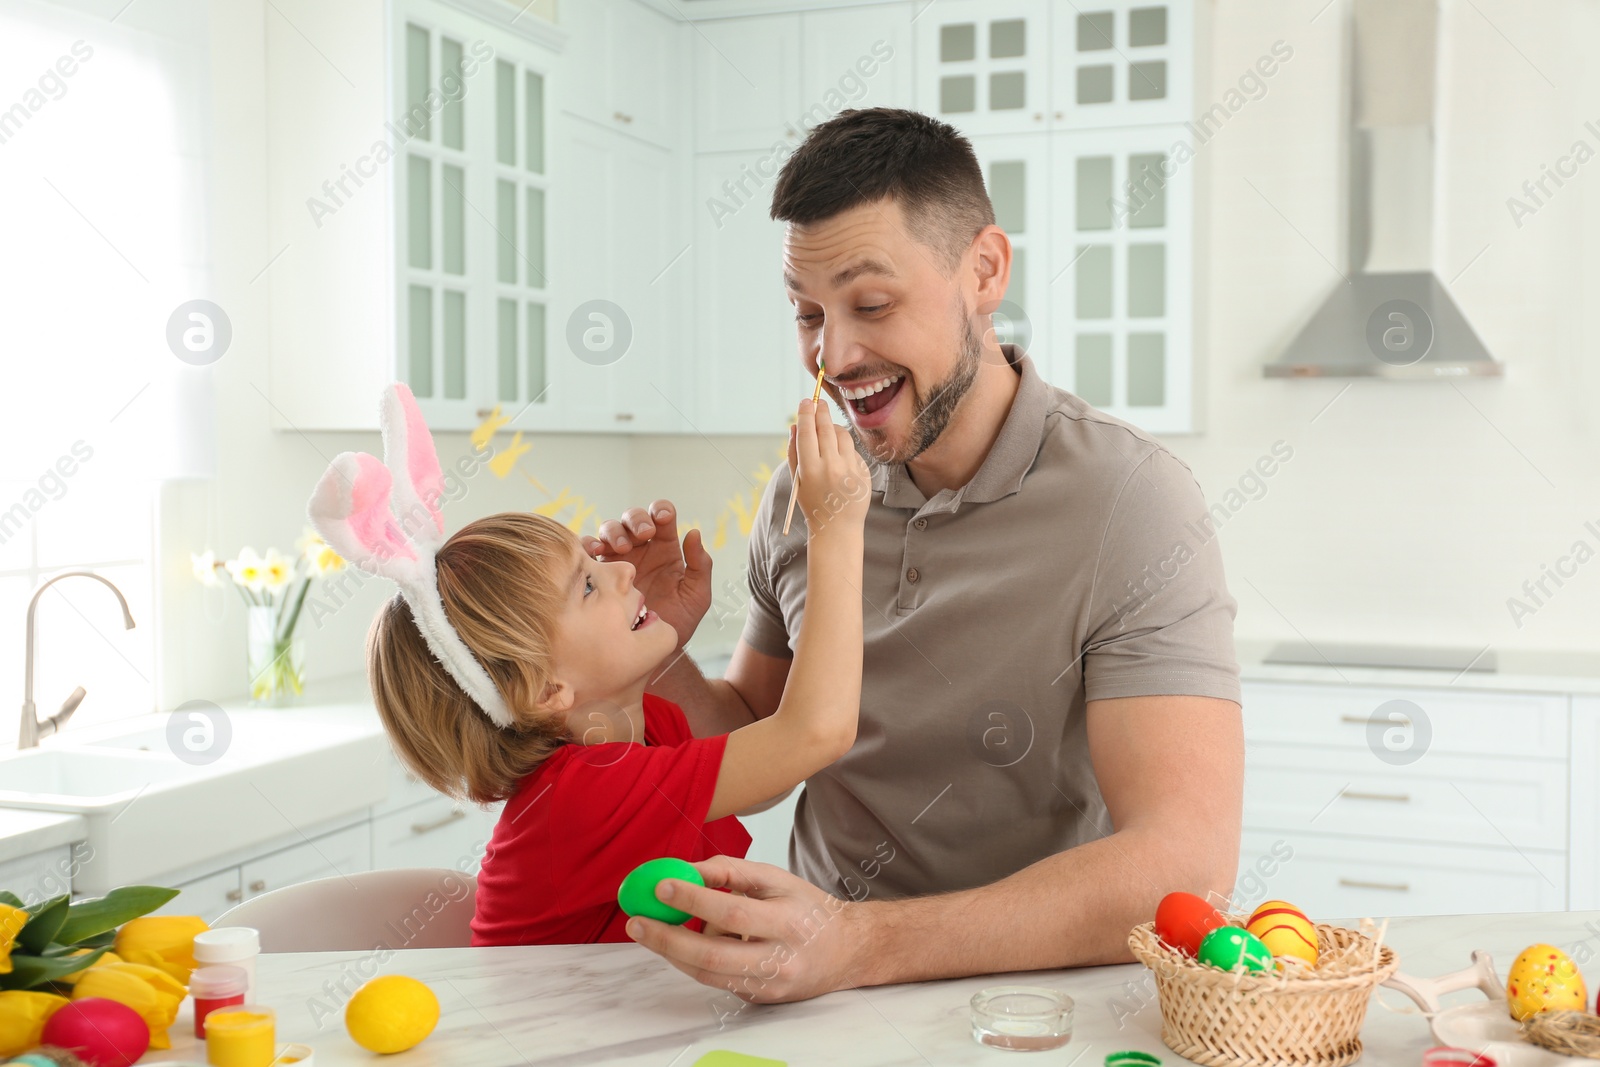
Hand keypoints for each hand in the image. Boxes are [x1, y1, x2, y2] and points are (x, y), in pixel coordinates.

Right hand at [581, 500, 710, 648]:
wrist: (652, 652)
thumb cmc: (678, 623)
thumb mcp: (697, 596)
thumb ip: (701, 566)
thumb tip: (694, 533)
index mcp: (665, 549)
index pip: (662, 517)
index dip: (661, 510)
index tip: (663, 519)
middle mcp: (641, 550)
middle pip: (632, 518)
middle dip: (636, 520)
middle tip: (643, 535)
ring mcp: (618, 559)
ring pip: (609, 530)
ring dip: (614, 532)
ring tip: (622, 548)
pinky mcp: (599, 573)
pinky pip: (589, 551)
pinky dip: (589, 545)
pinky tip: (595, 552)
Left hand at [626, 855, 871, 1002]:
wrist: (846, 953)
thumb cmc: (809, 910)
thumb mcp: (778, 879)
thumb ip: (733, 872)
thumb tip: (688, 870)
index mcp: (788, 923)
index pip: (734, 912)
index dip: (694, 900)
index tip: (662, 886)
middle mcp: (780, 961)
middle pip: (713, 955)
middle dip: (667, 939)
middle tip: (635, 922)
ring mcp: (768, 987)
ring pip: (708, 973)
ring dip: (673, 951)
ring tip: (653, 928)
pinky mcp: (758, 1000)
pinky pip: (716, 979)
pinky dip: (696, 959)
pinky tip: (693, 940)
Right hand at [788, 399, 870, 539]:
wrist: (837, 527)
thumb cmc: (813, 502)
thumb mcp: (797, 480)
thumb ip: (793, 452)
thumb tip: (795, 426)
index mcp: (810, 469)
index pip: (807, 432)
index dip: (806, 413)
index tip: (806, 401)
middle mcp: (831, 467)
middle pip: (826, 429)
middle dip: (821, 411)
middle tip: (818, 402)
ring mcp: (850, 470)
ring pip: (843, 435)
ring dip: (834, 427)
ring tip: (827, 430)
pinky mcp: (864, 473)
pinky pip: (853, 451)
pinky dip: (844, 449)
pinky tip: (839, 459)